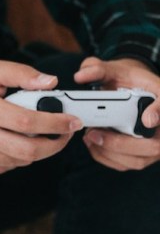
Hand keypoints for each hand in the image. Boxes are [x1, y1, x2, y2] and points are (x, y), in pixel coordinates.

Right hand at [0, 59, 81, 174]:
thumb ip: (20, 73)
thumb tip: (50, 82)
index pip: (26, 122)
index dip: (55, 123)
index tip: (72, 122)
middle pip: (28, 150)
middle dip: (54, 143)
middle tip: (64, 133)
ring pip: (20, 160)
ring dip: (36, 149)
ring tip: (37, 134)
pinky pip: (7, 166)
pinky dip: (17, 155)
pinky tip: (12, 140)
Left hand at [73, 56, 159, 170]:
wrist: (130, 89)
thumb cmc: (125, 80)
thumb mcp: (113, 69)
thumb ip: (98, 68)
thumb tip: (81, 76)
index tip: (147, 119)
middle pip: (154, 145)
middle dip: (121, 143)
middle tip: (94, 133)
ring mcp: (154, 142)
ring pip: (139, 159)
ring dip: (110, 152)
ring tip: (89, 137)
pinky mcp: (142, 154)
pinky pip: (127, 164)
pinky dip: (107, 158)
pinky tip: (93, 144)